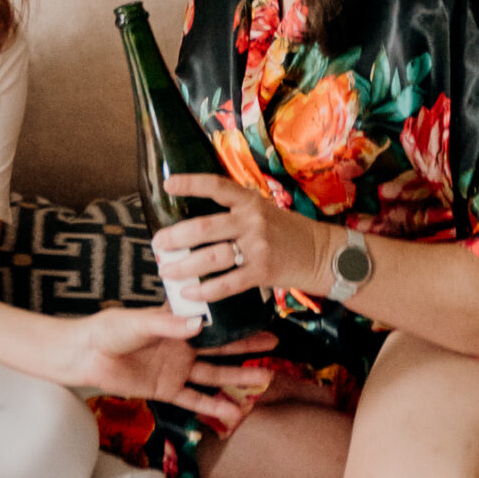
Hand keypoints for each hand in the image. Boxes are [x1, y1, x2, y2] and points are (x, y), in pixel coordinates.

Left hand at [65, 303, 277, 431]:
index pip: (211, 321)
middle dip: (247, 346)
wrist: (87, 356)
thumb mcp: (138, 322)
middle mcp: (181, 346)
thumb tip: (198, 324)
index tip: (258, 315)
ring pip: (214, 374)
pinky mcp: (167, 390)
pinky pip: (195, 400)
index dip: (233, 320)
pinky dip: (213, 406)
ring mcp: (176, 369)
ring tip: (263, 378)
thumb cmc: (109, 330)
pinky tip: (234, 412)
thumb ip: (167, 324)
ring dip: (237, 377)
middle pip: (220, 347)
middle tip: (273, 344)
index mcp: (176, 323)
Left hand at [157, 174, 332, 304]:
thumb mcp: (264, 210)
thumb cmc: (287, 231)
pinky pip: (227, 284)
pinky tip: (189, 294)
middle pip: (204, 227)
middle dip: (175, 237)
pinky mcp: (262, 272)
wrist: (321, 253)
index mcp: (250, 201)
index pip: (216, 186)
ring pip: (212, 258)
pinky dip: (205, 291)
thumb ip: (236, 211)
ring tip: (166, 271)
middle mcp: (252, 220)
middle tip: (157, 245)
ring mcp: (257, 247)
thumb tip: (198, 219)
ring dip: (184, 266)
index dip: (191, 183)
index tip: (168, 184)